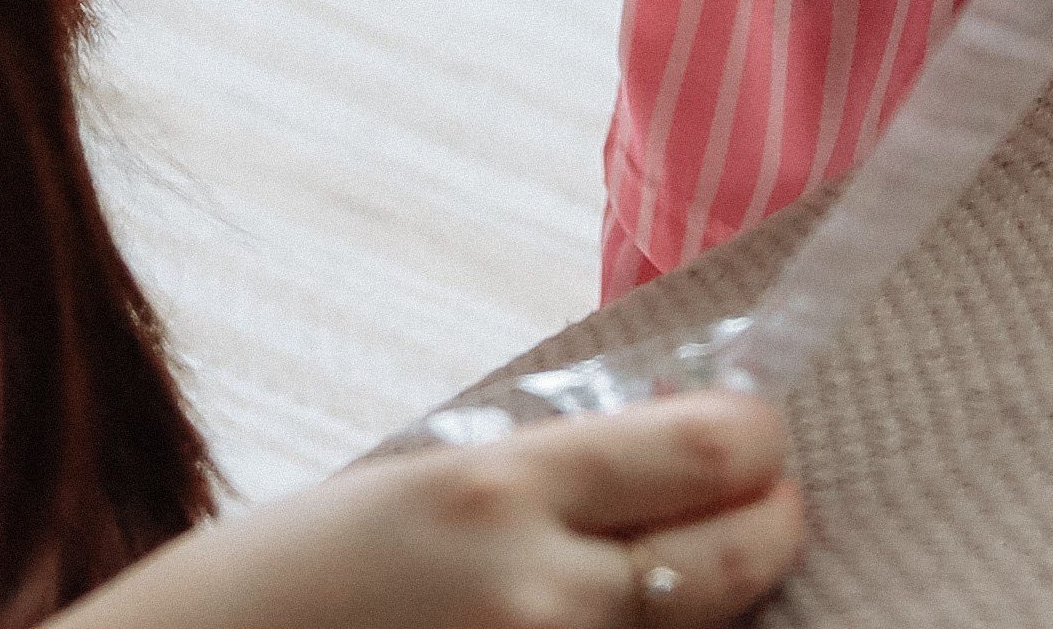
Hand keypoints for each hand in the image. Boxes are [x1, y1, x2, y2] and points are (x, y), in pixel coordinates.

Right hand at [57, 392, 802, 628]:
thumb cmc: (279, 590)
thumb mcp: (409, 493)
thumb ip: (535, 483)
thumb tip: (661, 459)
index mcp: (500, 489)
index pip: (711, 448)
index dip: (759, 443)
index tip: (758, 441)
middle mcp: (539, 593)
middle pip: (745, 556)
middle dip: (772, 528)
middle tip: (766, 514)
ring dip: (715, 611)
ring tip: (686, 580)